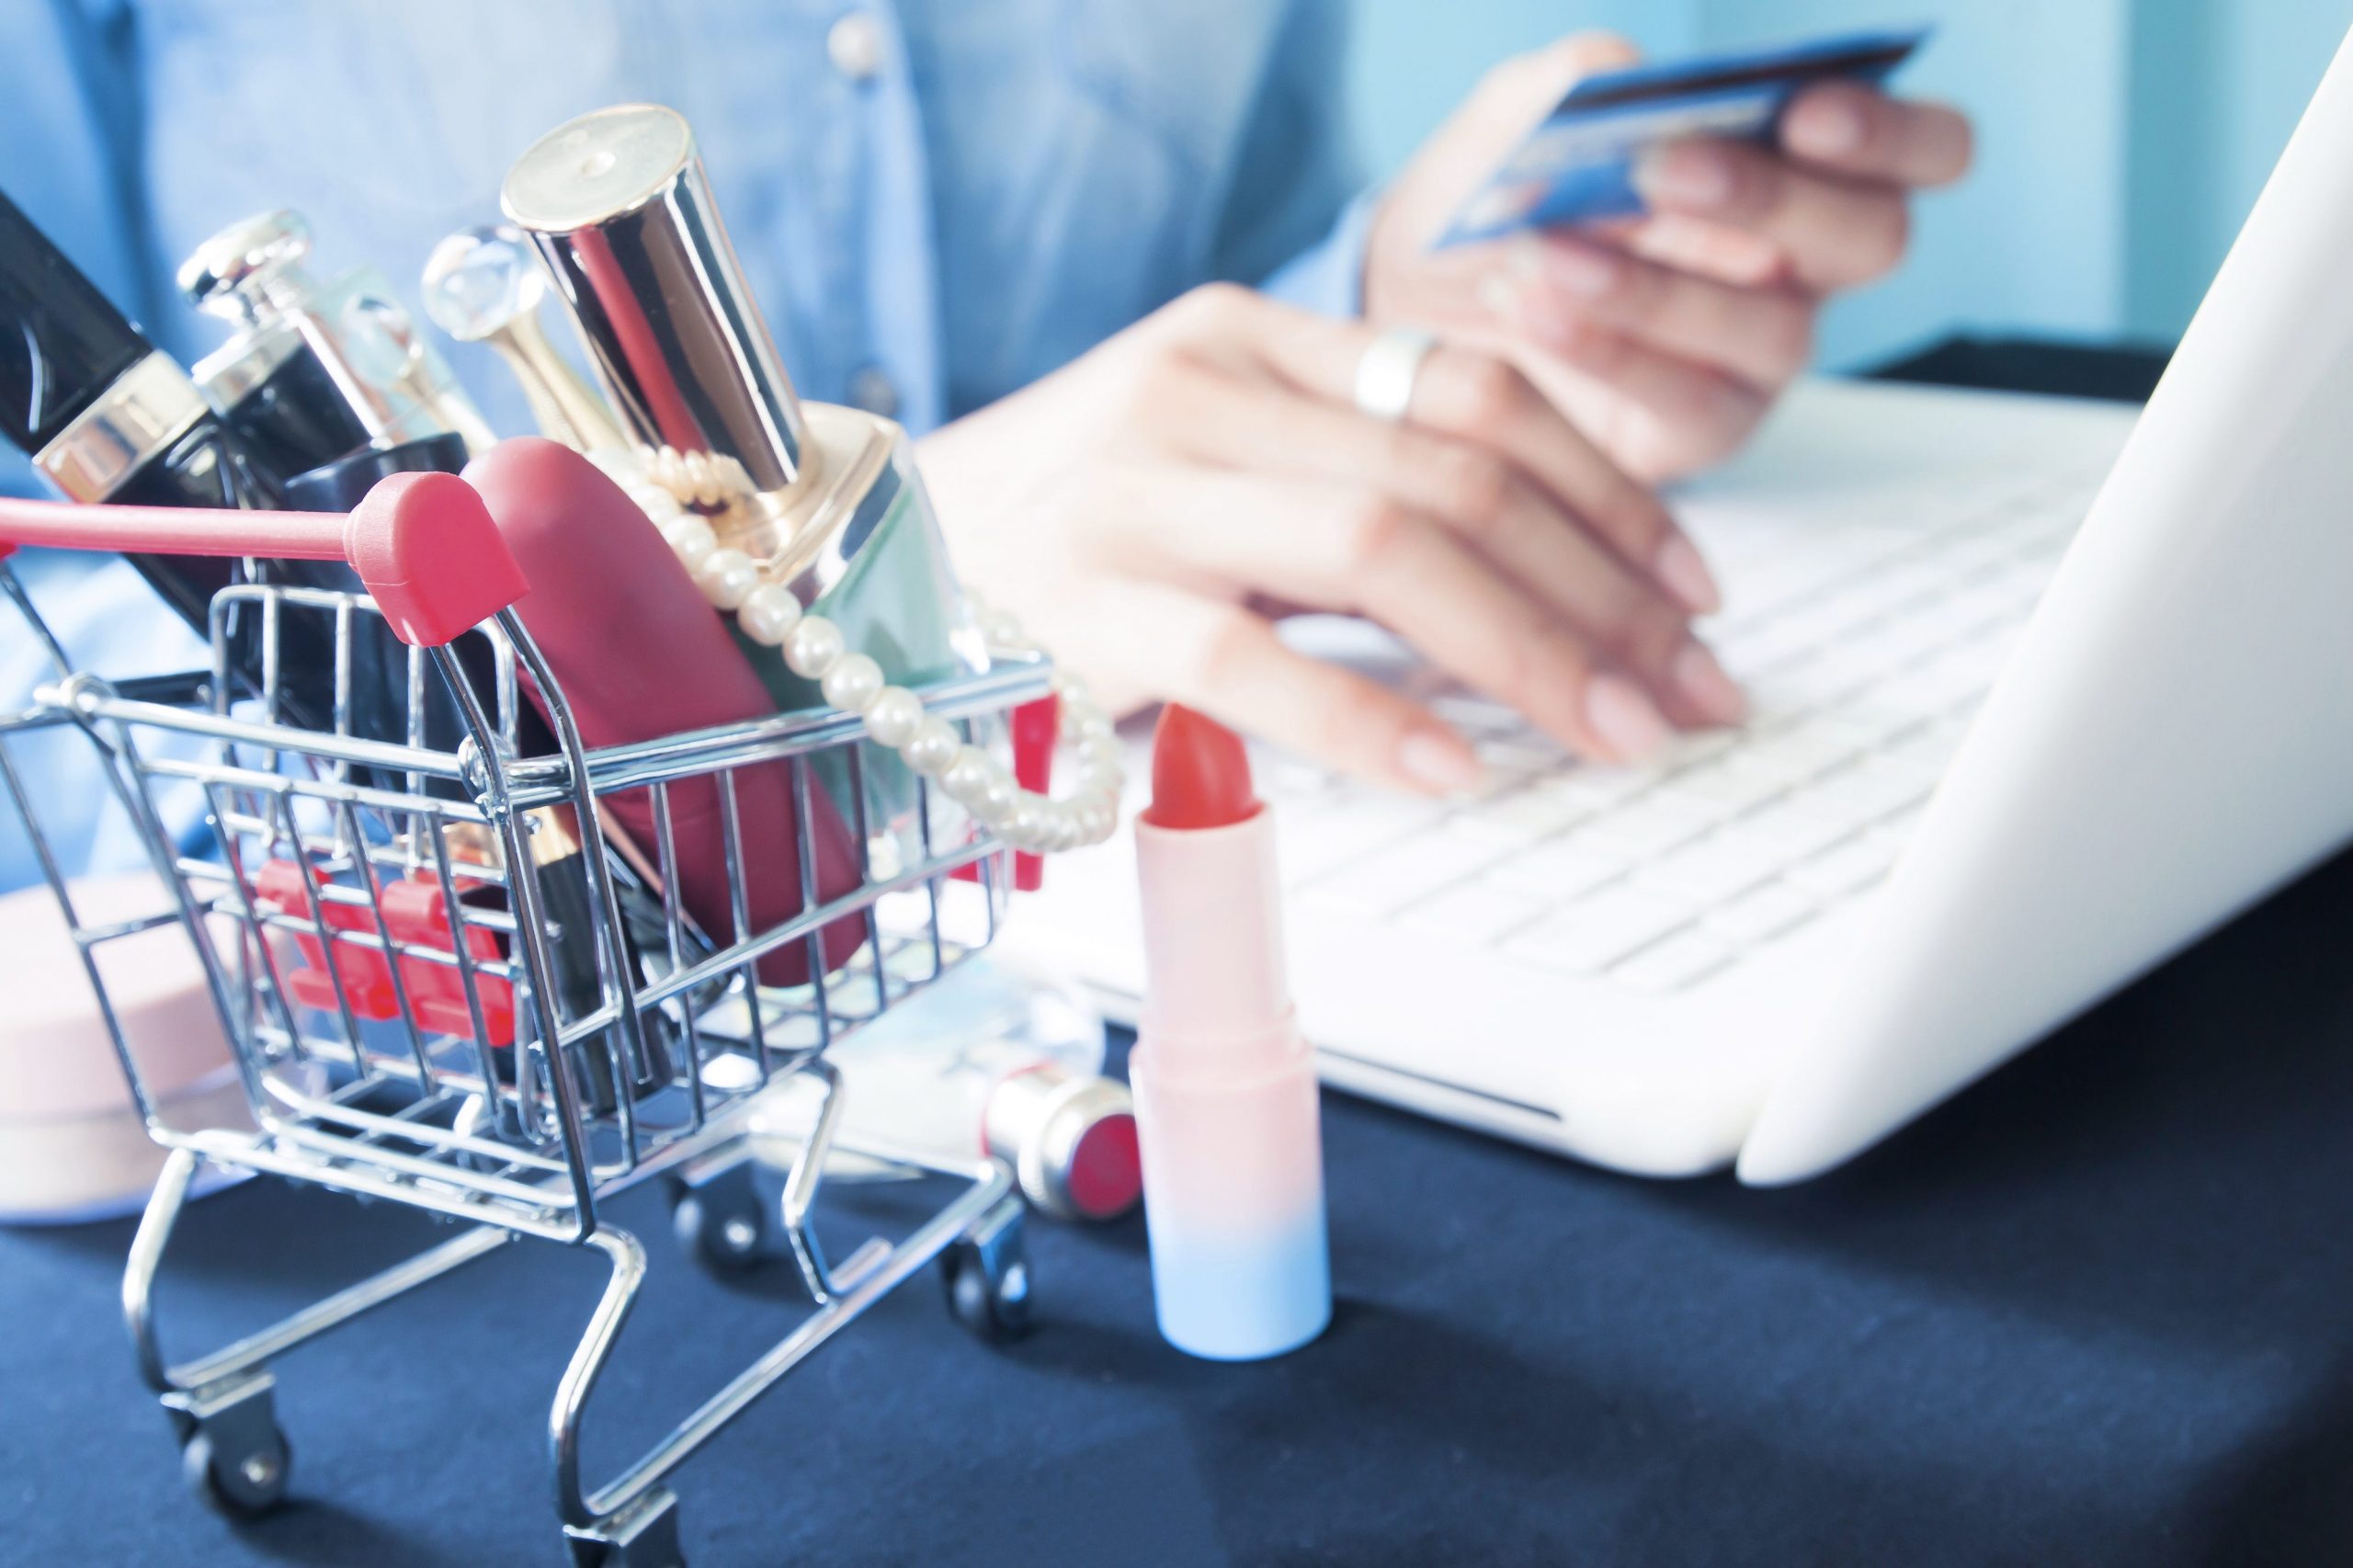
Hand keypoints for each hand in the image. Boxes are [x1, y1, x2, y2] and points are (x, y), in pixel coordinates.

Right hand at [917, 284, 1744, 792]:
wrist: (865, 567)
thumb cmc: (1062, 537)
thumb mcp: (1215, 471)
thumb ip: (1351, 500)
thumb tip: (1536, 593)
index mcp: (1253, 340)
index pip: (1477, 390)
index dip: (1610, 493)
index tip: (1690, 588)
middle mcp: (1202, 388)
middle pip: (1458, 475)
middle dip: (1602, 595)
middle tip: (1685, 693)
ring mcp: (1138, 489)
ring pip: (1385, 548)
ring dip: (1527, 655)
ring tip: (1610, 736)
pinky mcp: (1084, 600)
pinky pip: (1255, 659)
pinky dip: (1369, 723)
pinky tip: (1453, 775)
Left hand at [1365, 34, 1972, 481]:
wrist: (1416, 304)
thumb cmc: (1501, 201)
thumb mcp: (1520, 121)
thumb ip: (1573, 84)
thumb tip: (1622, 77)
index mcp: (1803, 165)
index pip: (1927, 150)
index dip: (1892, 134)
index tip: (1807, 112)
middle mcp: (1806, 263)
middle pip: (1872, 238)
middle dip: (1774, 199)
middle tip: (1669, 170)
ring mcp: (1761, 355)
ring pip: (1773, 329)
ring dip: (1659, 287)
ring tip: (1550, 251)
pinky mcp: (1701, 430)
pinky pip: (1684, 397)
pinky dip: (1607, 347)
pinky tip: (1534, 306)